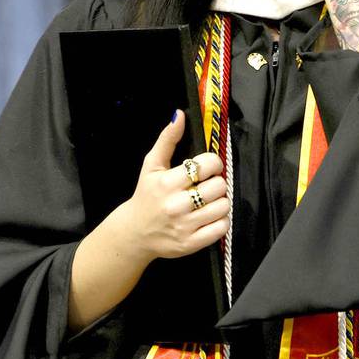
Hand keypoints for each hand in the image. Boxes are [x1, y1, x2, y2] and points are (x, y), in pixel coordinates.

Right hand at [116, 110, 228, 259]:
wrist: (134, 233)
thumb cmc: (146, 195)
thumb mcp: (151, 165)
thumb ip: (167, 139)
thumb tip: (179, 115)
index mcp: (167, 182)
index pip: (207, 165)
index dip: (212, 164)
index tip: (206, 168)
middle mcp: (176, 205)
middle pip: (219, 185)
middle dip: (216, 183)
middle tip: (206, 186)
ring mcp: (184, 226)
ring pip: (223, 206)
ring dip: (220, 202)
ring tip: (207, 202)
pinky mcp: (191, 243)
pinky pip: (222, 227)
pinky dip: (221, 221)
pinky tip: (209, 217)